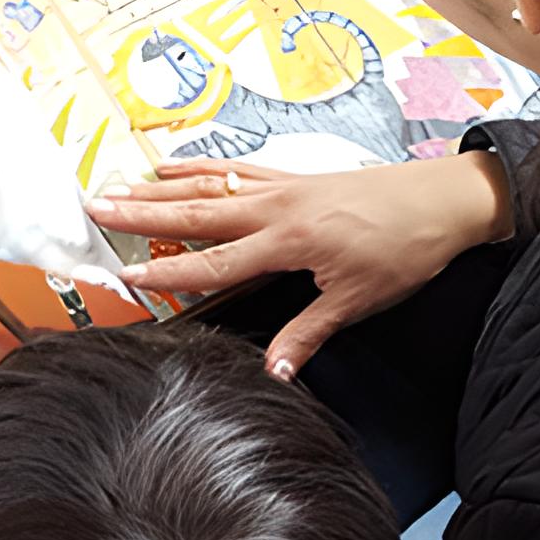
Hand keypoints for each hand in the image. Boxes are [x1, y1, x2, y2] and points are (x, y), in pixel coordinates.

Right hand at [87, 152, 514, 380]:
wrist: (444, 199)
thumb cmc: (405, 246)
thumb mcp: (356, 301)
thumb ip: (307, 334)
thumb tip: (274, 373)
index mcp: (288, 242)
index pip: (213, 262)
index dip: (166, 273)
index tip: (125, 275)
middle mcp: (277, 208)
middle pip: (196, 213)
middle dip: (141, 214)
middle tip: (95, 207)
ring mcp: (282, 188)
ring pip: (208, 186)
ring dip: (161, 188)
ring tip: (119, 186)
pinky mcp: (293, 178)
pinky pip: (234, 170)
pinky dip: (200, 168)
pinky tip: (176, 166)